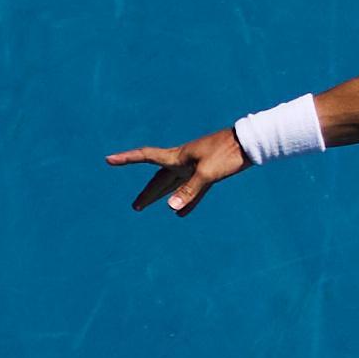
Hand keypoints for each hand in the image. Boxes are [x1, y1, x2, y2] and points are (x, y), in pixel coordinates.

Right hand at [105, 126, 246, 214]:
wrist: (250, 144)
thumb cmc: (227, 154)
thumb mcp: (208, 173)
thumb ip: (190, 191)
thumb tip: (171, 209)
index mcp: (177, 157)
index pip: (145, 156)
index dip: (126, 159)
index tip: (108, 160)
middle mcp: (182, 162)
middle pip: (158, 179)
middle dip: (146, 193)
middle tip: (135, 208)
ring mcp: (194, 167)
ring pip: (173, 185)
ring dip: (161, 196)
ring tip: (147, 207)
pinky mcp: (208, 174)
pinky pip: (192, 191)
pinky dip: (186, 201)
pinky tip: (181, 213)